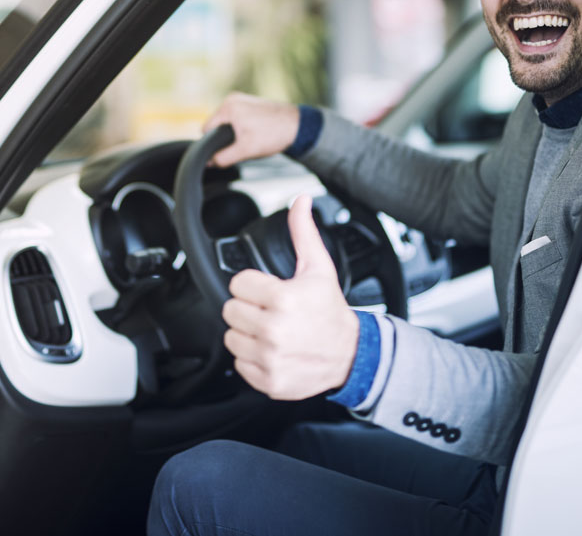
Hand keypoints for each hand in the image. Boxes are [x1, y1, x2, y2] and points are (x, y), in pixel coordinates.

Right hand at [203, 92, 299, 166]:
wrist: (298, 126)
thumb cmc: (274, 134)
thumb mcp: (245, 150)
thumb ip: (223, 157)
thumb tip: (209, 162)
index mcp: (228, 107)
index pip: (206, 129)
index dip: (213, 144)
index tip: (227, 150)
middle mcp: (232, 99)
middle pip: (216, 125)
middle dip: (225, 138)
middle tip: (243, 144)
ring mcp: (241, 99)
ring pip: (227, 122)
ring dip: (234, 133)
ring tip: (251, 138)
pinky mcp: (250, 102)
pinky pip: (237, 117)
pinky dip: (242, 127)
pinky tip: (255, 132)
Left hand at [221, 195, 359, 399]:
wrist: (351, 354)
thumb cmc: (330, 310)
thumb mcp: (319, 268)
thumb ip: (303, 232)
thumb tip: (300, 201)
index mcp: (283, 299)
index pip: (238, 284)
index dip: (252, 285)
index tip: (268, 291)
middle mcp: (274, 330)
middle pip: (230, 311)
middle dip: (248, 308)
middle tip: (269, 311)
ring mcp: (270, 358)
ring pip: (231, 338)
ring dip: (247, 334)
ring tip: (271, 331)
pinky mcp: (268, 380)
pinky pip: (239, 364)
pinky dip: (252, 359)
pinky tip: (273, 350)